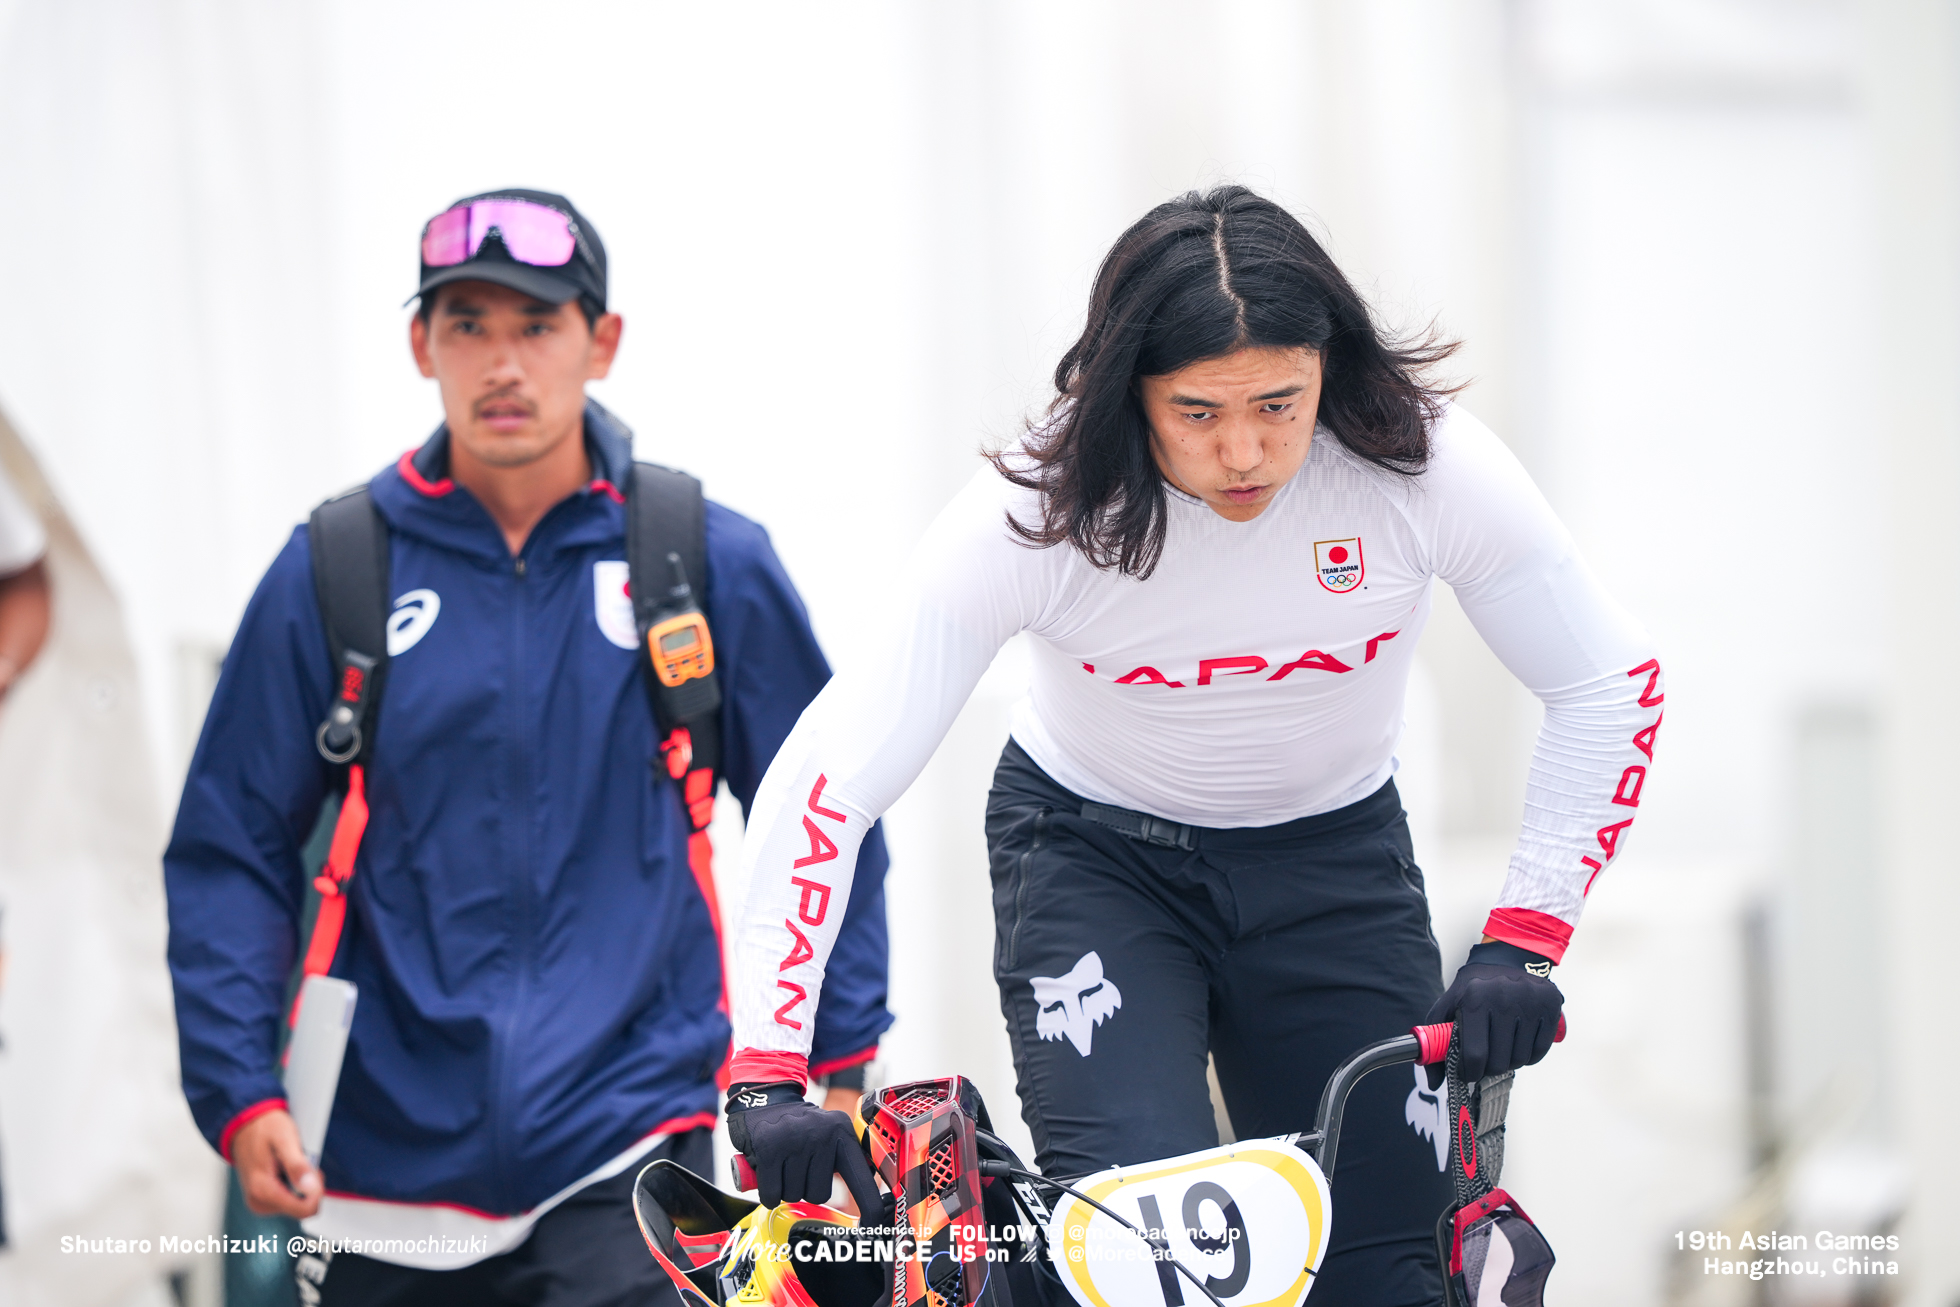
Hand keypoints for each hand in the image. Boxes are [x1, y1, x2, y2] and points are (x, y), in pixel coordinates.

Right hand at [230, 1109, 323, 1217]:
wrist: (245, 1125)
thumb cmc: (265, 1128)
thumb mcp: (285, 1140)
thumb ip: (298, 1166)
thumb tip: (312, 1189)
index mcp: (262, 1191)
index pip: (304, 1209)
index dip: (317, 1190)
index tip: (312, 1169)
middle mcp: (258, 1202)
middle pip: (302, 1208)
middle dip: (308, 1186)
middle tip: (301, 1161)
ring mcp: (259, 1203)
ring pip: (297, 1204)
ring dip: (301, 1184)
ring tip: (290, 1162)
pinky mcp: (262, 1200)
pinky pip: (289, 1200)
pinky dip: (293, 1184)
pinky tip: (285, 1168)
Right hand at [726, 1084, 881, 1215]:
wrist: (764, 1101)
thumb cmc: (801, 1130)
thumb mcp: (831, 1136)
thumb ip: (850, 1161)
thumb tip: (874, 1199)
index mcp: (843, 1134)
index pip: (862, 1180)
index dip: (870, 1208)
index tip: (874, 1226)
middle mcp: (823, 1134)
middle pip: (819, 1195)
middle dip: (804, 1189)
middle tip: (797, 1166)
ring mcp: (795, 1140)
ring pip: (794, 1195)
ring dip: (785, 1188)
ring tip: (782, 1164)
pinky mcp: (769, 1148)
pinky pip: (772, 1194)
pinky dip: (767, 1193)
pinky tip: (767, 1172)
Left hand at [1424, 940, 1563, 1084]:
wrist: (1506, 960)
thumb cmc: (1473, 989)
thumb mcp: (1448, 1007)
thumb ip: (1436, 1043)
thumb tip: (1435, 1083)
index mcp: (1474, 999)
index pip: (1475, 1055)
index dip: (1469, 1072)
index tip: (1468, 1073)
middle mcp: (1504, 999)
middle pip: (1499, 1062)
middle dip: (1489, 1069)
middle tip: (1485, 1061)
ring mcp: (1530, 1002)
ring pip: (1520, 1059)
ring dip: (1509, 1062)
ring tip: (1501, 1048)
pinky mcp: (1550, 1006)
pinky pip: (1540, 1051)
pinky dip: (1528, 1056)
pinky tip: (1518, 1044)